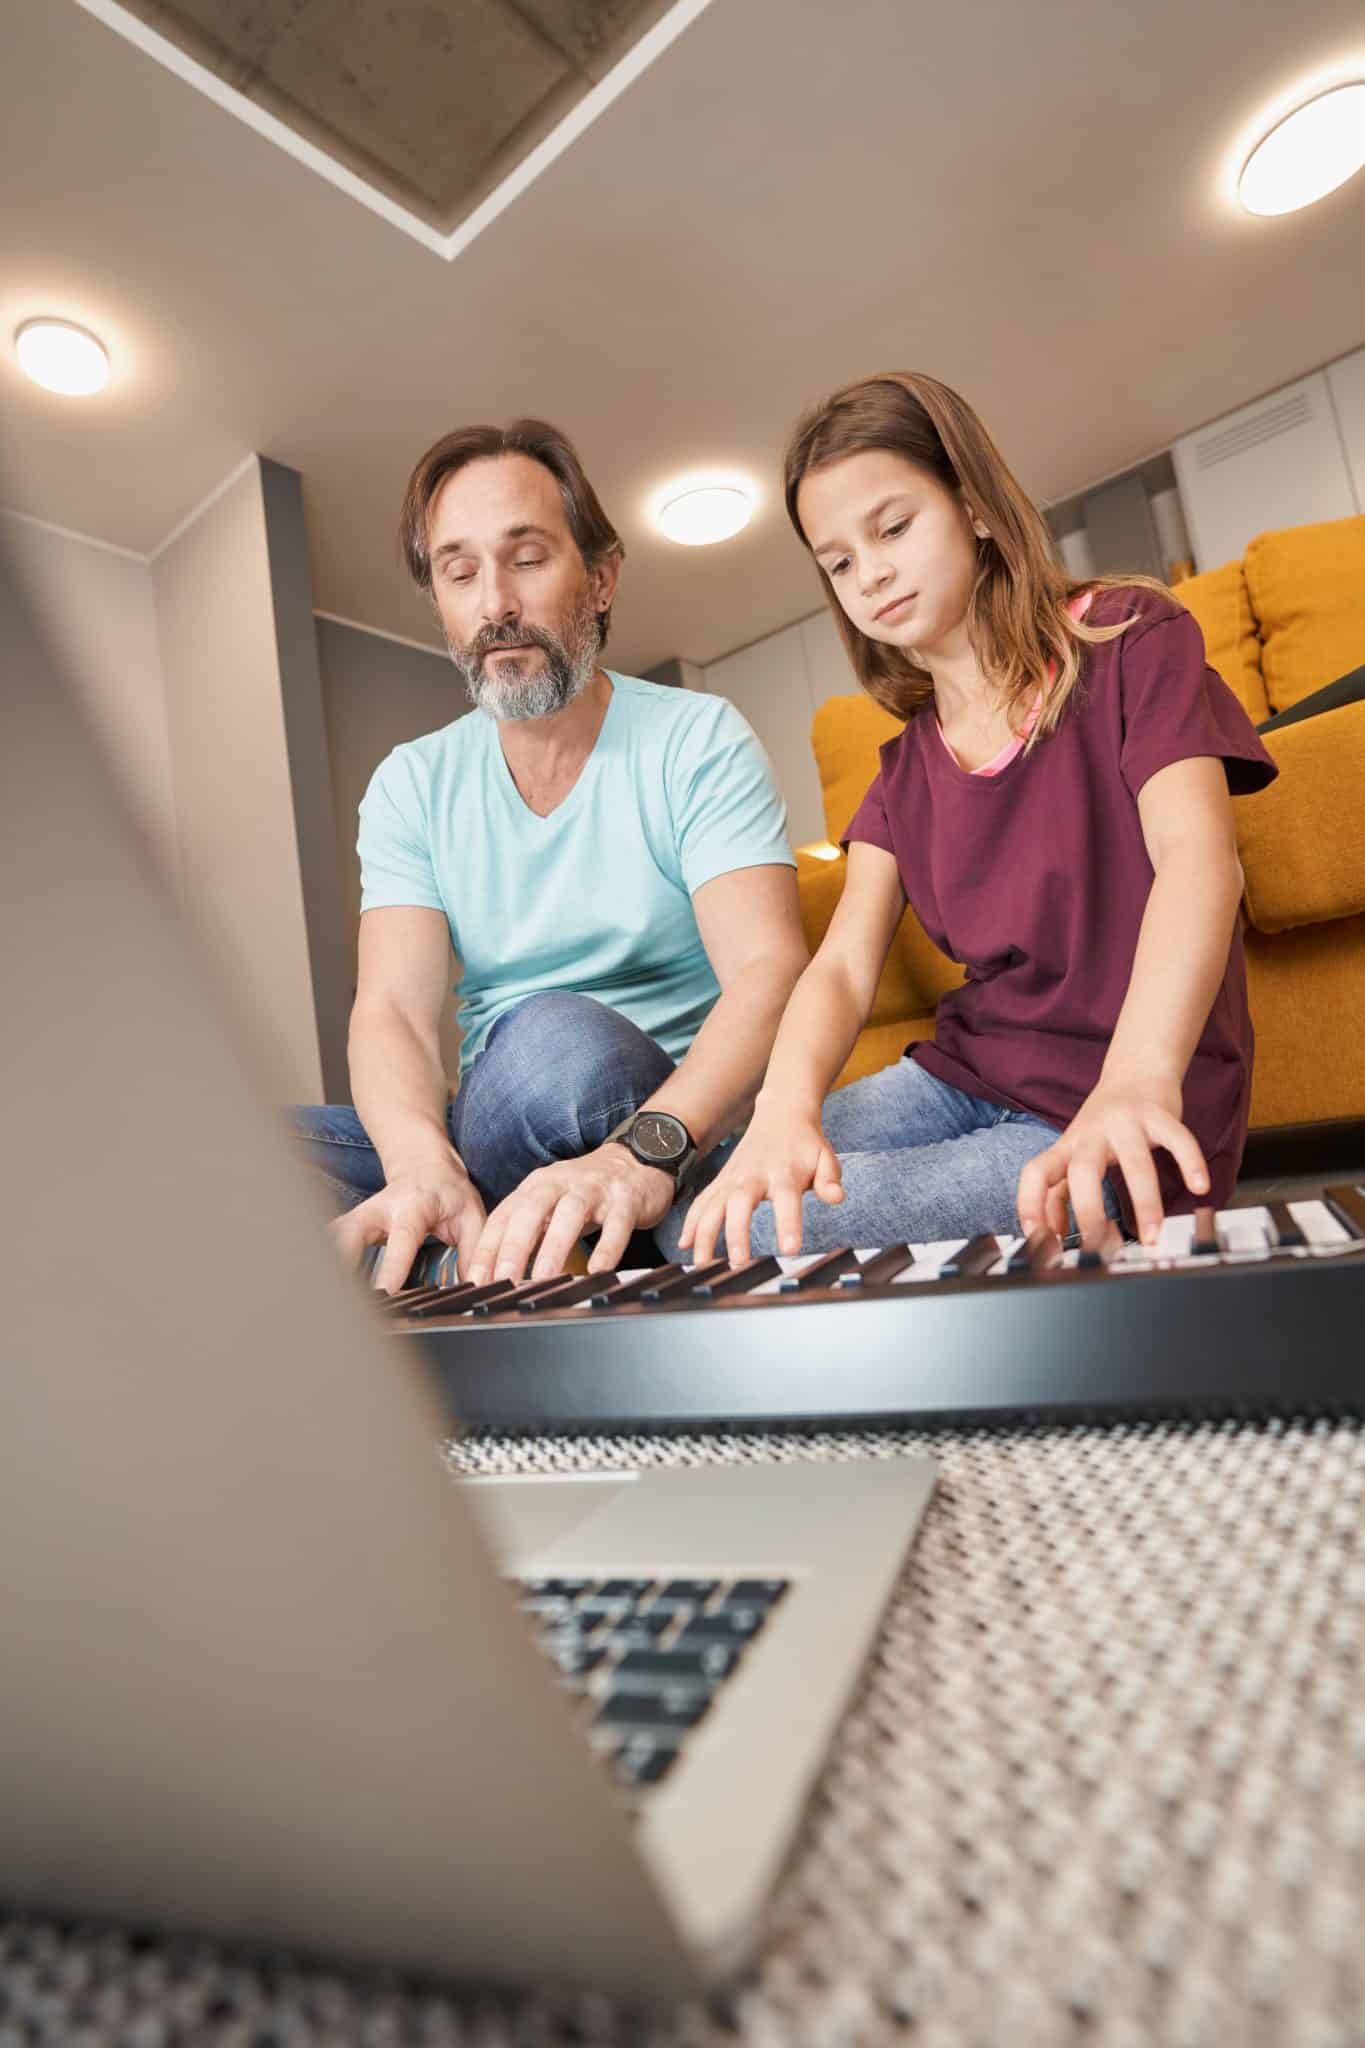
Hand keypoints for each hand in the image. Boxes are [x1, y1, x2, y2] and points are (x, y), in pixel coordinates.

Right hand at [331, 1161, 486, 1295]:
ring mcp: (359, 1216)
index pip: (401, 1239)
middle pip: (349, 1233)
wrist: (425, 1167)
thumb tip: (473, 1287)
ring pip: (332, 1238)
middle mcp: (379, 1209)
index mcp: (413, 1208)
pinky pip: (330, 1244)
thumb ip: (471, 1252)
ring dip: (328, 1265)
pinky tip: (326, 1288)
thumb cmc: (449, 1194)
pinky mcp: (349, 1225)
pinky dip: (326, 1263)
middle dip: (341, 1262)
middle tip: (341, 1299)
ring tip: (329, 1300)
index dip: (392, 1267)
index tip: (385, 1293)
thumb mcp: (472, 1218)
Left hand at [464, 1144, 675, 1286]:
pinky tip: (599, 1270)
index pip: (503, 1217)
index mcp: (536, 1187)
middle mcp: (560, 1183)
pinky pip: (616, 1223)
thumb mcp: (550, 1205)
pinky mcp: (625, 1198)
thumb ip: (526, 1234)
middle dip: (514, 1246)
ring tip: (544, 1277)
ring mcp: (594, 1189)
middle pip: (530, 1211)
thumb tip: (498, 1275)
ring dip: (554, 1246)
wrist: (637, 1161)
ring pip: (570, 1213)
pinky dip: (607, 1247)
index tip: (475, 1280)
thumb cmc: (586, 1192)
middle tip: (503, 1280)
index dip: (487, 1249)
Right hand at [679, 1109, 842, 1265]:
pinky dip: (691, 1223)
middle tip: (738, 1262)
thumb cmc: (805, 1144)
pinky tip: (684, 1245)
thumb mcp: (825, 1157)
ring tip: (701, 1264)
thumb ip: (829, 1179)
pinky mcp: (720, 1182)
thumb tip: (837, 1197)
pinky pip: (701, 1203)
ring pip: (713, 1206)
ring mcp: (732, 1178)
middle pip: (740, 1204)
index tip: (789, 1250)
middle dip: (736, 1233)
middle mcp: (753, 1175)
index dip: (788, 1224)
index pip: (786, 1200)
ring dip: (704, 1234)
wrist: (780, 1115)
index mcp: (783, 1172)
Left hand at [1016, 1069, 1208, 1248]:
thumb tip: (1056, 1234)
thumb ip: (1060, 1192)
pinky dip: (1190, 1164)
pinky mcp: (1160, 1115)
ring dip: (1145, 1204)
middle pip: (1082, 1171)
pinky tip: (1198, 1187)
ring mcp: (1127, 1122)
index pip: (1037, 1173)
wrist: (1136, 1070)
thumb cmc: (1103, 1123)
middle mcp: (1092, 1133)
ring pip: (1135, 1163)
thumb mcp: (1074, 1153)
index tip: (1038, 1237)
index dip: (1030, 1204)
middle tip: (1100, 1246)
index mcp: (1068, 1146)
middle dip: (1089, 1211)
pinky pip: (1178, 1139)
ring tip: (1153, 1236)